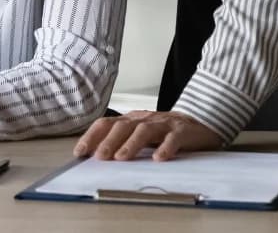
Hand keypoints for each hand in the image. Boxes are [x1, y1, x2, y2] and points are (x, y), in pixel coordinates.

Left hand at [73, 110, 223, 161]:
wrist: (198, 122)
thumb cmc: (163, 132)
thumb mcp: (139, 134)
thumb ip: (121, 142)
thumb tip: (95, 157)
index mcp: (130, 120)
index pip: (106, 124)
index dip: (91, 137)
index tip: (79, 152)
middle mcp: (144, 119)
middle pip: (123, 127)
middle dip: (109, 142)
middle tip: (99, 157)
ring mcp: (163, 124)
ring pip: (145, 130)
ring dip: (131, 144)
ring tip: (122, 158)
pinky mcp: (181, 131)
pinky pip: (173, 138)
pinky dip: (165, 147)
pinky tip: (159, 158)